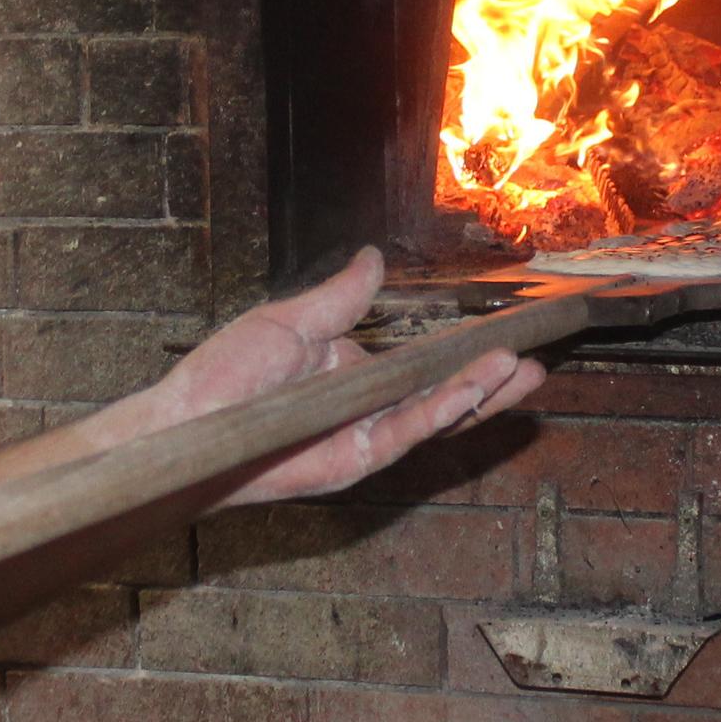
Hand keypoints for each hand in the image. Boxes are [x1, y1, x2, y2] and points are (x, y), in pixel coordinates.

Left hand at [146, 248, 543, 505]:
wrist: (185, 425)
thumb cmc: (223, 377)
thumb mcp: (290, 321)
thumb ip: (341, 298)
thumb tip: (375, 259)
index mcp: (355, 375)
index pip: (425, 365)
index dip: (467, 354)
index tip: (508, 335)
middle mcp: (367, 410)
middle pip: (443, 398)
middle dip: (491, 384)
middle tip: (535, 363)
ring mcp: (363, 438)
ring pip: (435, 420)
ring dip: (478, 396)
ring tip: (520, 372)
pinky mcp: (353, 462)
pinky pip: (407, 435)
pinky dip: (442, 412)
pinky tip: (472, 389)